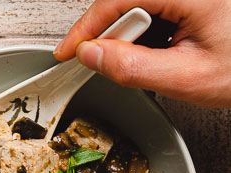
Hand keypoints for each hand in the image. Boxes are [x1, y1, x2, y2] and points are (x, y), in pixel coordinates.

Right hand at [54, 0, 230, 106]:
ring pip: (140, 4)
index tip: (69, 51)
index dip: (87, 27)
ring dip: (135, 33)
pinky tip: (169, 49)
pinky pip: (157, 6)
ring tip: (161, 59)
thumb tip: (93, 55)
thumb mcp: (186, 78)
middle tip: (118, 64)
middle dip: (114, 33)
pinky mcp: (191, 2)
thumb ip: (134, 67)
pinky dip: (152, 30)